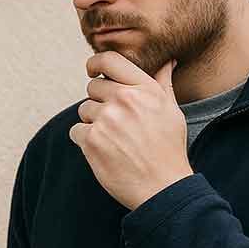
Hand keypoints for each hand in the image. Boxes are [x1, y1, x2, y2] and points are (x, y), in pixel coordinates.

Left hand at [69, 52, 193, 209]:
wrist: (162, 187)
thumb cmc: (168, 149)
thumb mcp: (172, 111)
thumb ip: (163, 83)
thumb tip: (168, 61)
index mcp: (144, 89)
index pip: (109, 60)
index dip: (95, 63)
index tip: (92, 71)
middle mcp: (124, 100)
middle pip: (93, 87)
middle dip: (100, 101)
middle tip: (116, 122)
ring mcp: (106, 119)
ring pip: (84, 109)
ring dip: (93, 122)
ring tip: (115, 139)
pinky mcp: (92, 140)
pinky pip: (76, 130)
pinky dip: (85, 140)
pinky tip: (105, 150)